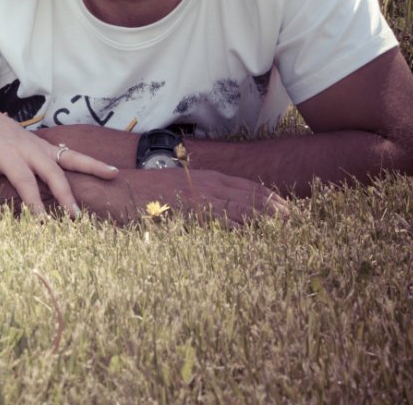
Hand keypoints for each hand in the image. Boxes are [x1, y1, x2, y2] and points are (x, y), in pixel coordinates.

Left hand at [0, 107, 119, 216]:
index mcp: (9, 154)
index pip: (24, 180)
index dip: (33, 200)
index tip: (43, 221)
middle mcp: (29, 150)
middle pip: (51, 172)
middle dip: (64, 193)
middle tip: (75, 216)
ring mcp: (41, 148)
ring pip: (69, 158)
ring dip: (90, 167)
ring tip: (112, 175)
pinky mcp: (48, 148)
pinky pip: (71, 155)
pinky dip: (89, 162)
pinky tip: (109, 169)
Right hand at [75, 167, 291, 224]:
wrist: (114, 189)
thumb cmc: (140, 192)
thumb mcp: (173, 189)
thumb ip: (195, 195)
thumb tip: (209, 208)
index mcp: (205, 177)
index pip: (247, 185)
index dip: (269, 197)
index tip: (287, 208)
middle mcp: (208, 184)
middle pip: (253, 195)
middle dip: (277, 208)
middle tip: (298, 221)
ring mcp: (201, 197)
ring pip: (245, 208)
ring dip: (269, 218)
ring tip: (290, 229)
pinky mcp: (192, 212)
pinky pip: (226, 220)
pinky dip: (246, 227)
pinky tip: (260, 235)